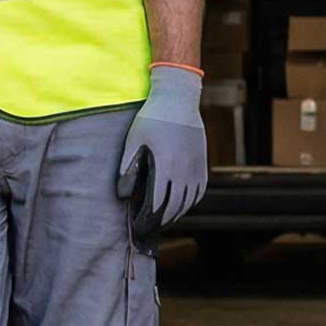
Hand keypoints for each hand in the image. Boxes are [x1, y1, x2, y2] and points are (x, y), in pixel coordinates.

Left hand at [115, 65, 207, 240]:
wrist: (178, 99)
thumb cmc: (152, 117)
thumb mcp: (134, 139)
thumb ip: (128, 165)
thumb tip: (123, 192)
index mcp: (165, 164)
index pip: (158, 201)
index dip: (149, 216)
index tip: (142, 223)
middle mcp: (183, 169)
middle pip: (175, 205)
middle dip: (163, 219)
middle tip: (152, 225)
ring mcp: (195, 166)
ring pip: (189, 200)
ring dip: (178, 212)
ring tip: (166, 218)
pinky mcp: (202, 162)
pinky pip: (200, 190)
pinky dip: (192, 201)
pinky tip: (183, 204)